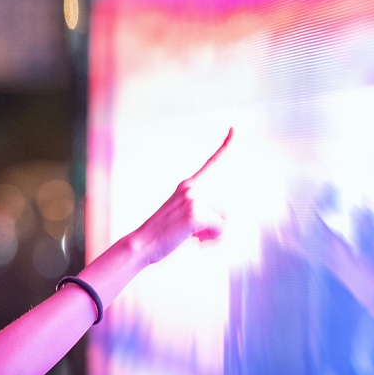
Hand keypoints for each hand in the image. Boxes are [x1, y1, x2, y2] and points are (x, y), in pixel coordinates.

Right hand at [132, 129, 230, 264]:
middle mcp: (191, 188)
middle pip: (227, 210)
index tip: (234, 129)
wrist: (140, 245)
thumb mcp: (185, 218)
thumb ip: (206, 214)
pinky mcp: (194, 213)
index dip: (226, 145)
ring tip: (187, 236)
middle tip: (190, 234)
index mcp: (188, 186)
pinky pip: (219, 230)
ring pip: (224, 222)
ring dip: (212, 235)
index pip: (212, 163)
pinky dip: (209, 240)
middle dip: (217, 228)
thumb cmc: (163, 236)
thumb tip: (229, 222)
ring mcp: (192, 199)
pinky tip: (190, 238)